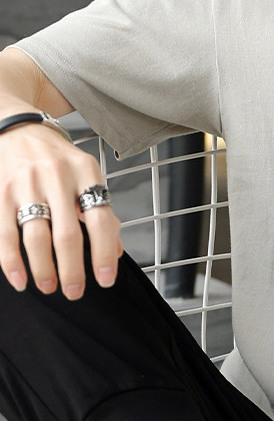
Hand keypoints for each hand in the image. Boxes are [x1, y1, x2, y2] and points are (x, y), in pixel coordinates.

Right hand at [0, 120, 122, 298]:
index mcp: (86, 172)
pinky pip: (5, 234)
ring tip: (50, 287)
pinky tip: (20, 280)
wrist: (16, 128)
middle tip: (75, 292)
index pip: (101, 219)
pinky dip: (12, 261)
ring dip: (43, 269)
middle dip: (72, 269)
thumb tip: (115, 251)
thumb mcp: (87, 176)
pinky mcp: (0, 192)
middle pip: (67, 234)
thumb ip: (102, 212)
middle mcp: (57, 176)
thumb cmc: (58, 159)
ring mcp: (26, 184)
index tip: (105, 280)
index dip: (104, 253)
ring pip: (35, 236)